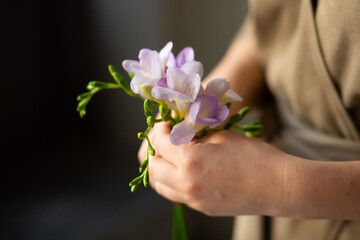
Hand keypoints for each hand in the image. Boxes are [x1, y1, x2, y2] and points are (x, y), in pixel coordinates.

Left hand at [138, 121, 285, 216]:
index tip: (166, 124)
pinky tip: (184, 171)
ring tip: (171, 156)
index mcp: (191, 161)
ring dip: (160, 168)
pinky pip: (176, 195)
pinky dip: (171, 181)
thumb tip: (181, 132)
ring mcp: (194, 200)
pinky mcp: (202, 208)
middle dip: (155, 149)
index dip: (159, 130)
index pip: (160, 143)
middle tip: (166, 138)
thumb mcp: (222, 136)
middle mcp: (187, 183)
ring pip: (160, 185)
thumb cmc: (255, 157)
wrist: (279, 187)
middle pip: (153, 167)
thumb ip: (196, 135)